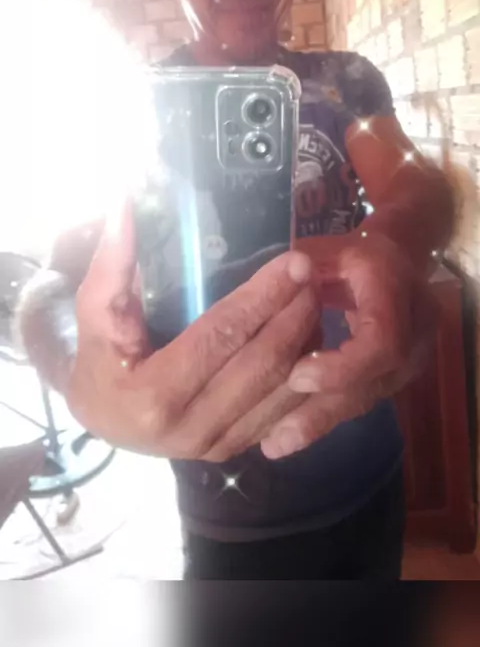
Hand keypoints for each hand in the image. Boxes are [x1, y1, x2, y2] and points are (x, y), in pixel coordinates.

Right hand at [67, 202, 318, 461]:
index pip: (221, 337)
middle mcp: (190, 429)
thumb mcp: (93, 314)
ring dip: (307, 344)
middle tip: (314, 275)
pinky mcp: (233, 451)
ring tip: (317, 300)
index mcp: (155, 396)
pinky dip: (305, 376)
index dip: (261, 298)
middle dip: (294, 316)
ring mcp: (215, 446)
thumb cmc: (99, 361)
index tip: (293, 262)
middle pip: (261, 365)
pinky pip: (283, 415)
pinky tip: (313, 340)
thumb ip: (111, 265)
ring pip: (280, 393)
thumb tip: (124, 205)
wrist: (105, 419)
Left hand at [261, 233, 437, 459]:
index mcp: (396, 291)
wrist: (397, 257)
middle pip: (375, 381)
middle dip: (324, 409)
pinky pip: (363, 398)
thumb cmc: (352, 252)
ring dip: (321, 421)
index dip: (343, 365)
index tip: (298, 376)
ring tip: (274, 444)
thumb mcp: (328, 248)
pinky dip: (326, 415)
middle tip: (276, 436)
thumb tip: (292, 271)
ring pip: (368, 396)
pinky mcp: (396, 373)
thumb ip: (306, 265)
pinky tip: (288, 435)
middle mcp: (414, 329)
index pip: (382, 342)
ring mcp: (412, 355)